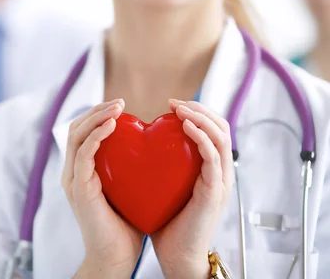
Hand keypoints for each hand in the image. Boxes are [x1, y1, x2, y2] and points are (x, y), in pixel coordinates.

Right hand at [62, 99, 143, 277]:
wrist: (116, 258)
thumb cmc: (126, 227)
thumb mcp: (129, 189)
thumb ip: (132, 169)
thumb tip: (154, 150)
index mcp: (83, 171)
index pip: (83, 132)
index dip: (98, 115)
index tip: (120, 106)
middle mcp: (73, 172)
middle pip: (76, 128)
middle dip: (96, 110)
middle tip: (119, 102)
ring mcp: (73, 179)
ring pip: (76, 135)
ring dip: (96, 117)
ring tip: (117, 108)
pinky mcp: (78, 188)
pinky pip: (84, 154)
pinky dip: (96, 135)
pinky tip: (113, 125)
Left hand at [150, 100, 233, 278]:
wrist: (176, 256)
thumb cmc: (167, 223)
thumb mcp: (164, 185)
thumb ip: (161, 164)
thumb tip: (138, 143)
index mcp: (208, 169)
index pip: (211, 129)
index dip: (195, 111)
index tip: (170, 104)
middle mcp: (219, 172)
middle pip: (221, 126)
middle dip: (199, 108)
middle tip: (174, 102)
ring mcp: (220, 181)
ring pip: (221, 136)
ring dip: (201, 117)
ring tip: (180, 109)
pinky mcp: (214, 192)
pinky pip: (213, 158)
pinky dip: (201, 137)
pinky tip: (185, 126)